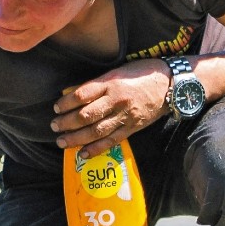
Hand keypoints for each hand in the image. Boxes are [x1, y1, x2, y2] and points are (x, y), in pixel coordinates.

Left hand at [51, 58, 171, 157]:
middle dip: (67, 123)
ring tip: (62, 142)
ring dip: (76, 138)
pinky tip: (83, 154)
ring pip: (96, 131)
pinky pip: (111, 141)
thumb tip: (71, 92)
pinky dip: (96, 149)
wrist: (170, 84)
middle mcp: (116, 100)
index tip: (56, 107)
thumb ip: (95, 84)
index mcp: (111, 83)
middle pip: (86, 115)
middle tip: (54, 126)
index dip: (66, 103)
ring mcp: (125, 116)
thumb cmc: (142, 73)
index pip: (82, 95)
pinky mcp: (132, 128)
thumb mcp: (116, 71)